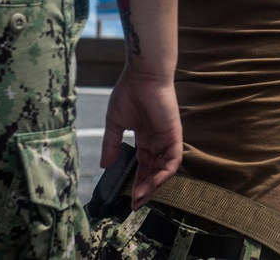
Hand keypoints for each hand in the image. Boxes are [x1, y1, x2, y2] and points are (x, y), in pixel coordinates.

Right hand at [100, 66, 182, 208]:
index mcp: (144, 137)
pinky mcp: (174, 134)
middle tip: (135, 205)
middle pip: (154, 171)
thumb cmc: (129, 93)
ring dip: (154, 185)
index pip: (143, 165)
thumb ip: (111, 145)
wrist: (143, 75)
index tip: (127, 198)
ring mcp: (167, 138)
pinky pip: (173, 159)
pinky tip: (153, 183)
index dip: (136, 181)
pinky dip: (164, 173)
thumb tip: (105, 166)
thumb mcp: (115, 124)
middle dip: (145, 189)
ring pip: (164, 169)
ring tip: (140, 198)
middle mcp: (157, 140)